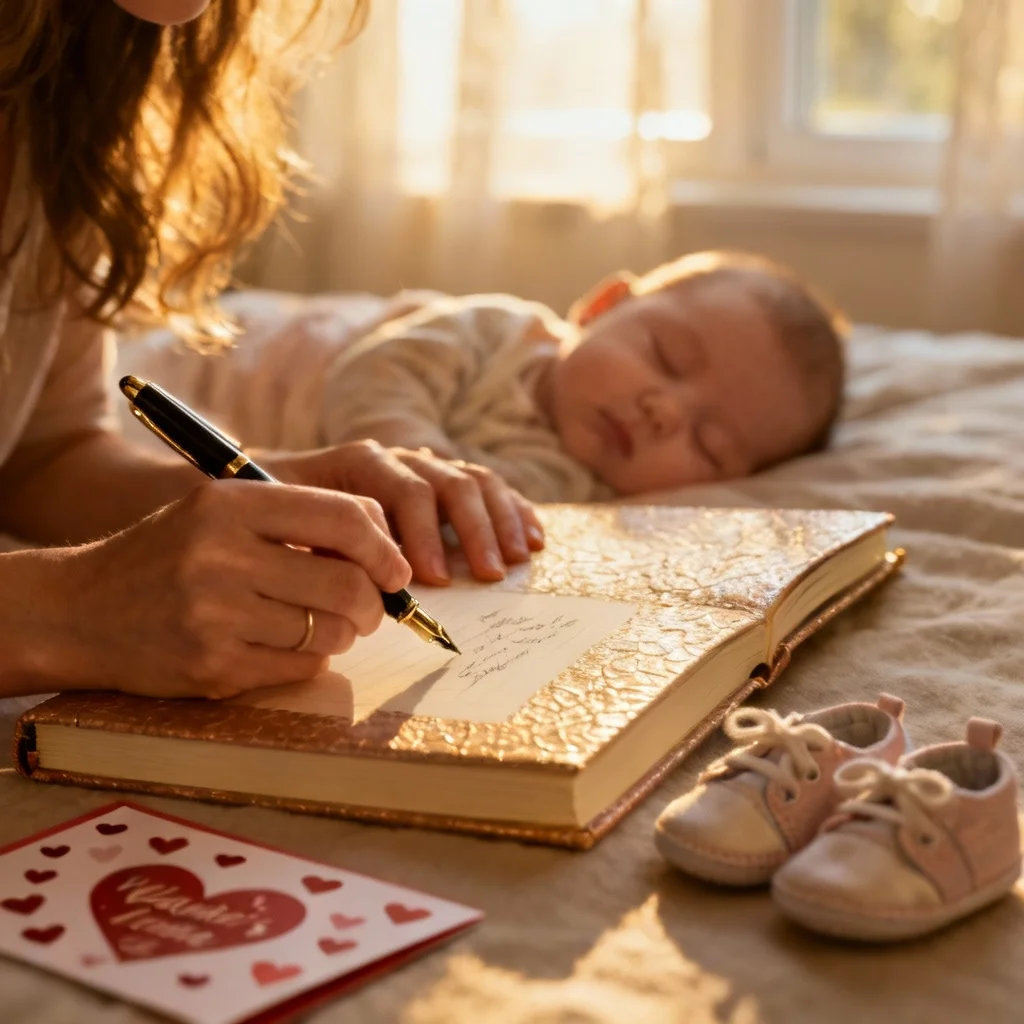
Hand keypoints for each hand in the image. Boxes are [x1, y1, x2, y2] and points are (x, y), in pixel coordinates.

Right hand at [15, 480, 410, 698]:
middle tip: (369, 609)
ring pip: (331, 630)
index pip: (343, 517)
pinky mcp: (214, 668)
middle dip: (373, 603)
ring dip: (343, 633)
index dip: (385, 547)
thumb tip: (384, 545)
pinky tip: (287, 646)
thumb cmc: (166, 555)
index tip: (396, 569)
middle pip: (347, 583)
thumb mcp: (220, 511)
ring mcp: (216, 616)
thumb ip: (295, 517)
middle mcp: (222, 556)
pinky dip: (311, 659)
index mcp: (230, 504)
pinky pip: (302, 666)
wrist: (79, 611)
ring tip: (321, 624)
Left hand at [262, 440, 544, 584]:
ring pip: (477, 482)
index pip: (406, 490)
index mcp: (362, 462)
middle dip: (472, 531)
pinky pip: (492, 489)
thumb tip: (367, 577)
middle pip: (451, 482)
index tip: (431, 577)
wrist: (278, 486)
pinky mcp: (449, 482)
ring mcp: (429, 466)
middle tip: (487, 574)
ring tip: (516, 561)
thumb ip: (325, 544)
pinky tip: (533, 542)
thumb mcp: (292, 526)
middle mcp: (402, 457)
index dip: (422, 534)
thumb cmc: (285, 515)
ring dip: (501, 522)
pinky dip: (515, 513)